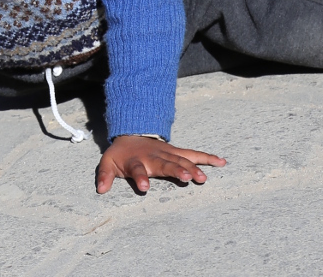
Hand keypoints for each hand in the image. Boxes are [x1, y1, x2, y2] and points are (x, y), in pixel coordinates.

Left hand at [96, 135, 225, 193]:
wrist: (131, 132)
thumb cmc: (120, 154)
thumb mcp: (107, 163)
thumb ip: (104, 176)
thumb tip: (101, 190)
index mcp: (136, 160)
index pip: (138, 169)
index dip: (140, 177)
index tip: (144, 187)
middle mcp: (154, 156)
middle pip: (165, 163)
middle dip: (176, 170)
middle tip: (187, 178)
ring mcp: (167, 153)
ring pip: (181, 159)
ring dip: (192, 167)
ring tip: (203, 177)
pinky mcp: (177, 152)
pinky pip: (193, 154)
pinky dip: (207, 158)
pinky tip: (221, 162)